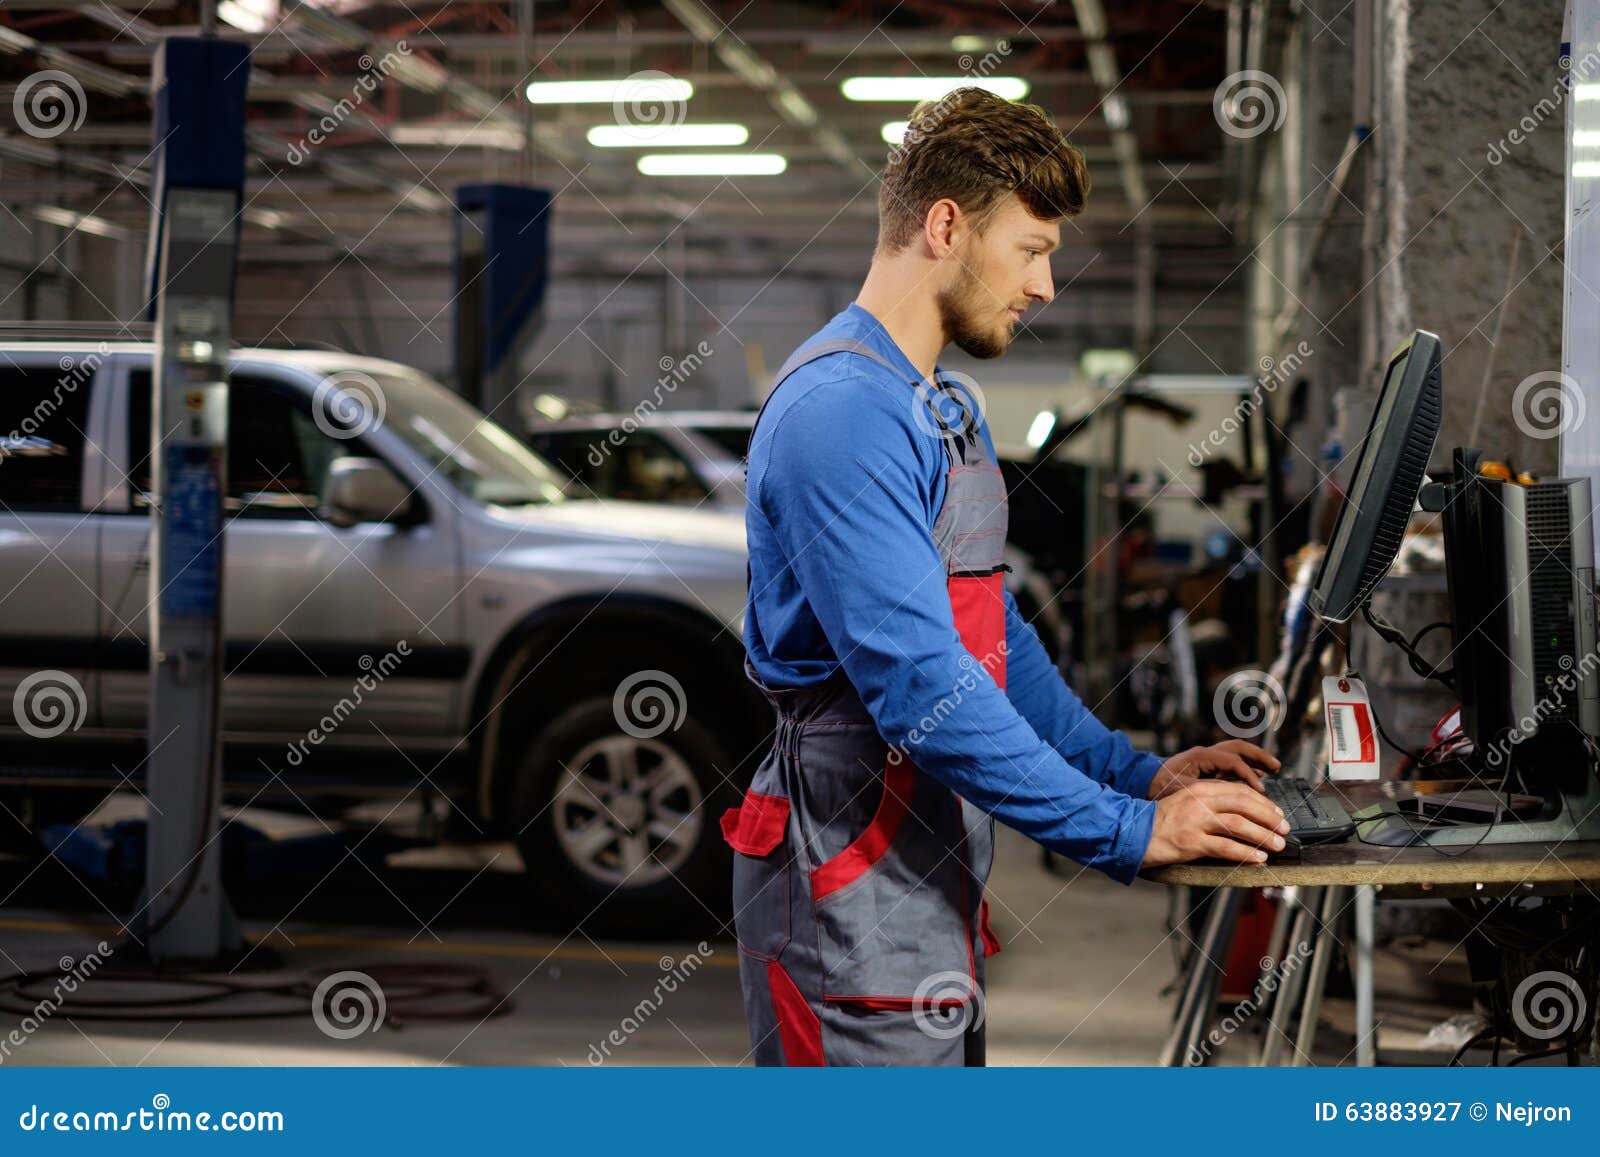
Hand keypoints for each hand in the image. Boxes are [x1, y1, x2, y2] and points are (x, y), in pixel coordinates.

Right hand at [1141, 779, 1290, 867]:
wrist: (1131, 832)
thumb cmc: (1158, 821)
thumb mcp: (1184, 802)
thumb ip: (1208, 803)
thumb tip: (1239, 815)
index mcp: (1199, 789)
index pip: (1239, 791)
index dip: (1262, 802)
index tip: (1276, 813)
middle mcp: (1200, 802)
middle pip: (1244, 805)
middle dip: (1269, 817)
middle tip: (1283, 830)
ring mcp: (1196, 822)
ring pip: (1239, 825)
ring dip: (1263, 836)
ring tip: (1277, 845)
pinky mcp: (1191, 842)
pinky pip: (1225, 847)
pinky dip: (1245, 853)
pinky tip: (1258, 859)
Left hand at [1147, 739, 1280, 798]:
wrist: (1143, 781)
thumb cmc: (1160, 787)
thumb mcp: (1183, 791)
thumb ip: (1208, 791)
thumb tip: (1233, 795)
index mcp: (1200, 756)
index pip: (1232, 762)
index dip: (1248, 776)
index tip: (1260, 790)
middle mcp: (1205, 752)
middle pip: (1238, 748)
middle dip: (1259, 756)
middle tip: (1277, 767)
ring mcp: (1206, 757)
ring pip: (1236, 752)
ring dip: (1255, 759)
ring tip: (1274, 769)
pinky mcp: (1206, 764)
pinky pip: (1231, 761)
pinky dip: (1246, 767)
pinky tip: (1257, 777)